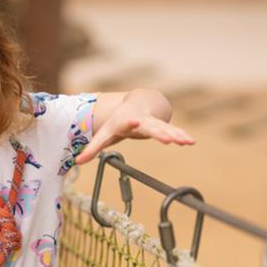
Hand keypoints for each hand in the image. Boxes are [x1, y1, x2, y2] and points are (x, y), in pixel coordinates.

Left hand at [75, 100, 193, 164]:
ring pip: (165, 129)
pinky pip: (173, 131)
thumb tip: (76, 162)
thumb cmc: (118, 122)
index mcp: (125, 121)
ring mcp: (154, 122)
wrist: (137, 103)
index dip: (132, 122)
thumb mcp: (104, 135)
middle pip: (150, 127)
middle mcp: (142, 120)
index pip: (128, 122)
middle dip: (159, 132)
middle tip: (168, 139)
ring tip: (186, 141)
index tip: (136, 121)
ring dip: (175, 135)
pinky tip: (190, 141)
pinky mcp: (163, 126)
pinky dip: (181, 136)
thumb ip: (92, 149)